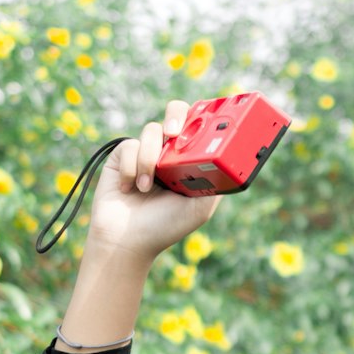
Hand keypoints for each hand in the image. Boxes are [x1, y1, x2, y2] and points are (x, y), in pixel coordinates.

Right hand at [85, 99, 222, 262]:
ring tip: (147, 188)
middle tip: (173, 133)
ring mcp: (145, 152)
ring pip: (151, 131)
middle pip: (176, 112)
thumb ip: (216, 183)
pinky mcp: (122, 155)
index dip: (203, 118)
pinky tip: (130, 188)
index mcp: (190, 161)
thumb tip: (231, 160)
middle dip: (176, 116)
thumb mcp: (200, 208)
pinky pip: (129, 145)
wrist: (127, 240)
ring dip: (149, 159)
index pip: (199, 128)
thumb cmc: (166, 227)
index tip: (206, 122)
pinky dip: (130, 167)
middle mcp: (168, 152)